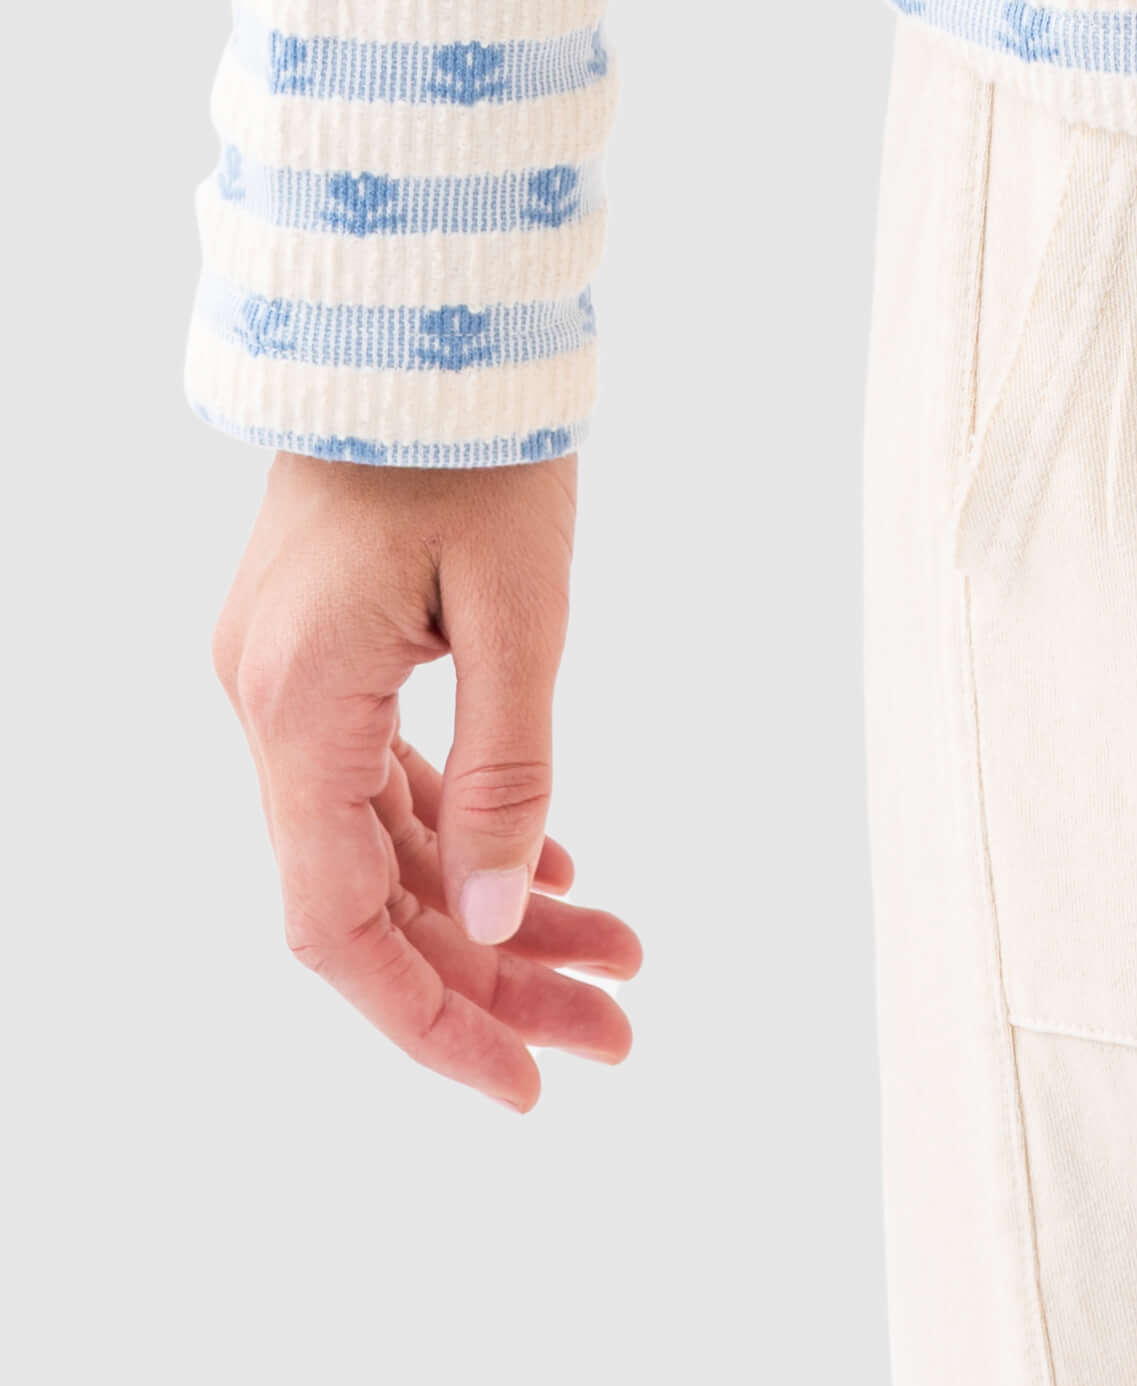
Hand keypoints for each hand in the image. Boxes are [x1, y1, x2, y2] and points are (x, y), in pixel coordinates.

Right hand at [214, 454, 639, 1110]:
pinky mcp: (321, 650)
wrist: (417, 306)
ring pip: (387, 841)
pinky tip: (550, 871)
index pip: (341, 926)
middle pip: (375, 897)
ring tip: (615, 959)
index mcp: (300, 706)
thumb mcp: (521, 608)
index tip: (527, 1079)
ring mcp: (290, 679)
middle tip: (616, 1029)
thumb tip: (496, 917)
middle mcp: (272, 706)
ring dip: (493, 907)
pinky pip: (385, 778)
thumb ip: (509, 769)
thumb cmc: (476, 436)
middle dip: (494, 974)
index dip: (430, 1016)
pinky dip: (466, 829)